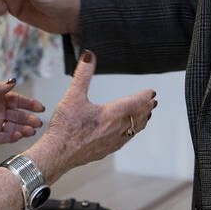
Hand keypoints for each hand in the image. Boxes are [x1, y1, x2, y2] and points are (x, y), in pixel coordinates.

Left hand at [0, 78, 44, 145]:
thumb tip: (13, 81)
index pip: (16, 100)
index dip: (28, 104)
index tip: (40, 107)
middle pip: (17, 115)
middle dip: (28, 118)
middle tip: (38, 122)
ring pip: (13, 127)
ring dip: (23, 129)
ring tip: (31, 130)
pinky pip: (3, 137)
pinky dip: (12, 137)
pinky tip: (18, 135)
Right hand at [27, 51, 156, 180]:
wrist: (57, 153)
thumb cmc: (65, 127)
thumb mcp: (73, 95)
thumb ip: (83, 74)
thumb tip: (89, 55)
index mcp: (112, 114)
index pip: (135, 102)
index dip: (144, 96)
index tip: (152, 92)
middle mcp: (116, 129)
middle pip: (138, 117)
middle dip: (146, 108)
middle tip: (153, 103)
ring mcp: (112, 142)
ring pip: (133, 130)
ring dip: (141, 121)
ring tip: (146, 117)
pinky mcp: (106, 151)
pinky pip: (125, 141)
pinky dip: (131, 133)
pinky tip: (127, 134)